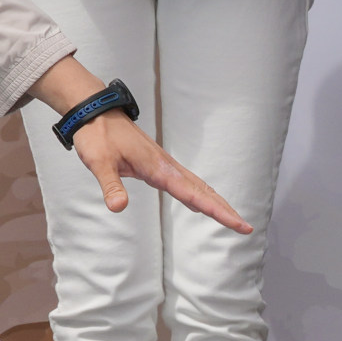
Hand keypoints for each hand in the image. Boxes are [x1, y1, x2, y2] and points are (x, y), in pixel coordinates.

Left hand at [70, 109, 250, 233]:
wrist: (95, 113)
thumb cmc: (97, 136)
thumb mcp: (98, 162)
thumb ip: (110, 186)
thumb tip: (118, 208)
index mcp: (158, 168)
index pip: (193, 195)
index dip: (216, 212)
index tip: (237, 224)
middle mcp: (166, 167)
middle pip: (203, 191)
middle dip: (225, 210)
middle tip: (245, 227)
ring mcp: (164, 165)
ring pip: (197, 186)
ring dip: (215, 202)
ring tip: (232, 219)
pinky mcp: (158, 165)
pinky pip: (186, 182)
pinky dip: (200, 194)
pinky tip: (200, 203)